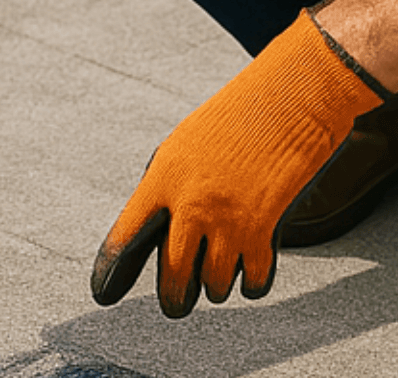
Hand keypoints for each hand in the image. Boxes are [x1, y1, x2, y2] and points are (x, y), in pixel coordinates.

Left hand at [91, 12, 383, 316]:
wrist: (295, 93)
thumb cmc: (240, 114)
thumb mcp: (187, 143)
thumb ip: (167, 188)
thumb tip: (154, 232)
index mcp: (163, 177)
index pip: (125, 238)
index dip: (110, 273)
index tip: (102, 295)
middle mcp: (191, 204)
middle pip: (171, 277)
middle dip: (174, 297)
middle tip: (178, 303)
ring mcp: (229, 220)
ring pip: (213, 285)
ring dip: (218, 284)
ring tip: (225, 266)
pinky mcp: (266, 230)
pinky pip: (252, 282)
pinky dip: (252, 283)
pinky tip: (252, 271)